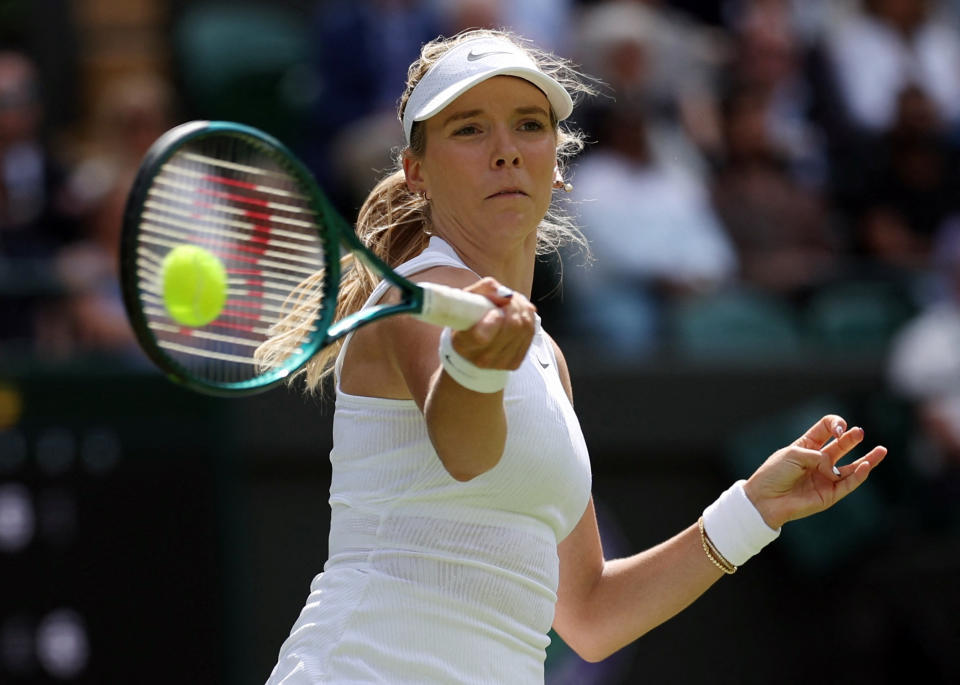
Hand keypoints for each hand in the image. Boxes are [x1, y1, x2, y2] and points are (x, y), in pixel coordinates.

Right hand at [451, 277, 535, 370]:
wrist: (470, 350)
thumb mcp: (467, 300)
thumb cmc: (466, 320)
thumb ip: (483, 290)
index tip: (494, 309)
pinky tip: (519, 312)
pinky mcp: (515, 362)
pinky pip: (530, 333)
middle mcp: (483, 358)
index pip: (481, 336)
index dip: (494, 318)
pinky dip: (528, 317)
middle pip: (512, 327)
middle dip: (513, 305)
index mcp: (464, 344)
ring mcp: (501, 363)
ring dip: (522, 308)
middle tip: (507, 298)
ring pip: (524, 328)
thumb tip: (506, 293)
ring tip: (513, 302)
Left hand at [743, 415, 886, 529]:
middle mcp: (818, 461)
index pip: (825, 429)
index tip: (837, 428)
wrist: (765, 499)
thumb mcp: (794, 454)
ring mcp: (825, 477)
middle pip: (841, 446)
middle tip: (859, 432)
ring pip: (852, 467)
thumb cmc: (774, 474)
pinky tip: (866, 466)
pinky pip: (848, 484)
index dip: (834, 425)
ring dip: (867, 459)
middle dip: (851, 439)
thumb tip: (834, 469)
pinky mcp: (829, 494)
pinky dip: (859, 475)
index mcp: (806, 446)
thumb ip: (818, 456)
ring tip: (882, 450)